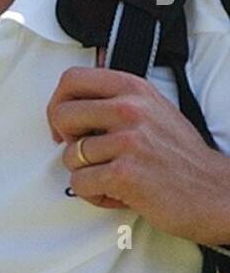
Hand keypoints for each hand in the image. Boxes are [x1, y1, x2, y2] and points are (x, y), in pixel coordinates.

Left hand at [46, 65, 229, 245]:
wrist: (215, 193)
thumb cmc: (180, 155)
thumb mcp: (152, 108)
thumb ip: (117, 98)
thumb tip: (72, 96)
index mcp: (133, 88)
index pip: (72, 78)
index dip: (59, 102)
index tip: (66, 124)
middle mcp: (129, 108)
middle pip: (62, 114)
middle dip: (67, 140)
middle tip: (85, 154)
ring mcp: (127, 141)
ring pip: (70, 155)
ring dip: (85, 173)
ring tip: (111, 178)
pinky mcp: (125, 174)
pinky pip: (80, 183)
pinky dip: (94, 194)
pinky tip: (117, 194)